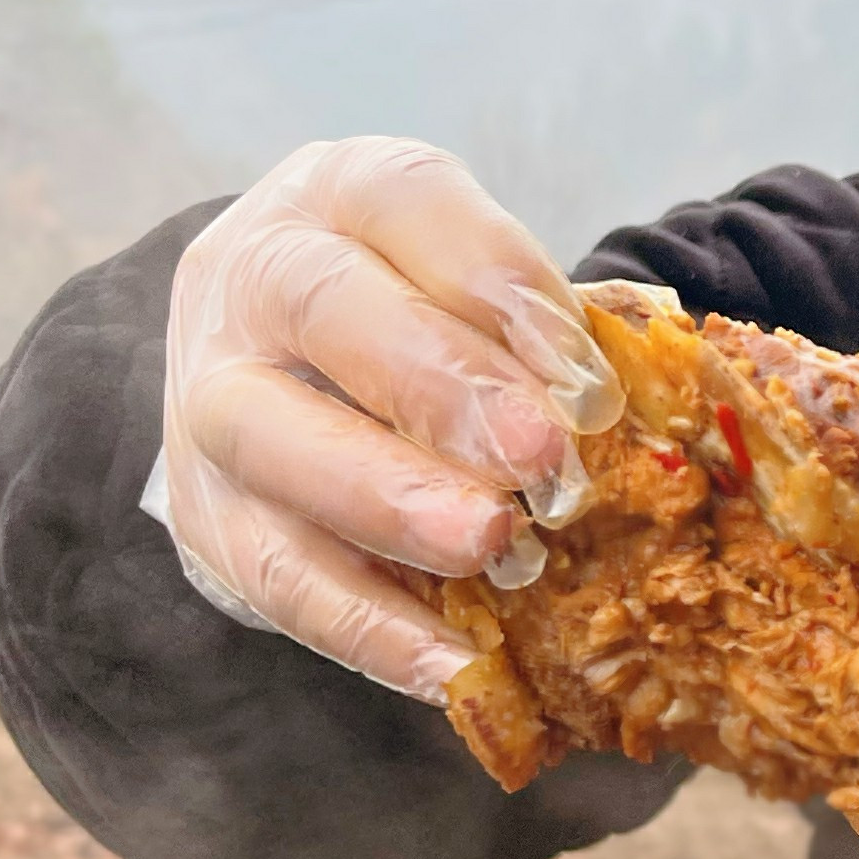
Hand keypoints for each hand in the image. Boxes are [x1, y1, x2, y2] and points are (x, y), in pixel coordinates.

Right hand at [153, 136, 625, 701]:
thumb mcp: (482, 287)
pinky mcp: (204, 513)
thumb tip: (653, 391)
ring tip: (489, 548)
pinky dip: (367, 626)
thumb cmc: (425, 318)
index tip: (581, 368)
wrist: (289, 371)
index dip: (497, 280)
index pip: (407, 202)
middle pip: (326, 311)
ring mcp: (210, 394)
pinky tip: (453, 665)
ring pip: (271, 439)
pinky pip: (274, 574)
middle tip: (541, 462)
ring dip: (388, 500)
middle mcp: (252, 276)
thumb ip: (552, 331)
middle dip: (440, 388)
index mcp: (339, 193)